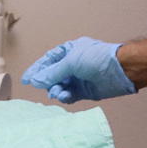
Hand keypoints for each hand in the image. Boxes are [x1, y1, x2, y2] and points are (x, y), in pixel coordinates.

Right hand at [20, 38, 135, 103]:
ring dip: (56, 90)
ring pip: (60, 86)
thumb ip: (52, 73)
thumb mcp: (71, 62)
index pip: (48, 60)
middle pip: (53, 75)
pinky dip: (65, 97)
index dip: (37, 69)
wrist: (120, 70)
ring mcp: (79, 78)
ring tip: (57, 93)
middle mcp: (73, 64)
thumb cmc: (97, 59)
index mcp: (69, 51)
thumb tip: (35, 80)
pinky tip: (65, 97)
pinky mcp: (85, 91)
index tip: (26, 80)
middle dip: (47, 82)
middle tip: (45, 88)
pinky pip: (70, 95)